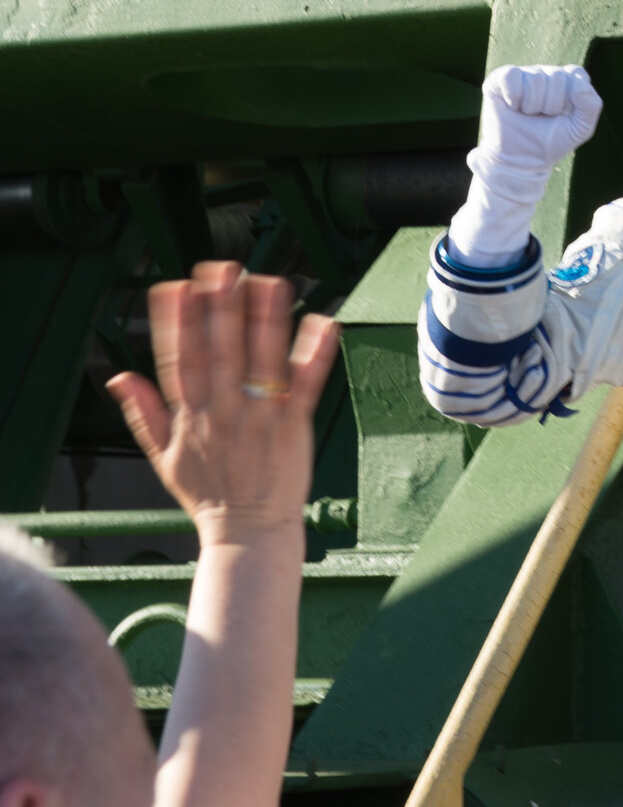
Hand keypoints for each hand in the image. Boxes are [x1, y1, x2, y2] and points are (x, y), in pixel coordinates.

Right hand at [108, 264, 336, 546]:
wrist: (248, 536)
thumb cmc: (208, 493)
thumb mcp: (164, 458)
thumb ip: (144, 412)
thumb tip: (117, 376)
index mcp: (191, 419)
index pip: (179, 364)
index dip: (175, 326)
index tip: (174, 287)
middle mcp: (224, 414)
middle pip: (221, 356)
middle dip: (220, 312)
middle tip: (222, 270)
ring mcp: (261, 420)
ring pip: (262, 364)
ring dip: (267, 323)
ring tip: (269, 283)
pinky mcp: (294, 427)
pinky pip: (305, 387)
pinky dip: (314, 356)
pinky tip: (323, 323)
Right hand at [477, 62, 603, 172]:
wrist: (520, 161)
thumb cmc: (551, 142)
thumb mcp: (579, 129)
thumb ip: (591, 106)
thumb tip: (580, 85)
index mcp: (567, 81)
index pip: (576, 74)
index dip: (571, 97)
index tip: (563, 114)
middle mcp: (545, 73)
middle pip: (556, 77)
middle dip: (550, 105)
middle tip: (541, 118)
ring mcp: (523, 75)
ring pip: (535, 78)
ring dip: (532, 105)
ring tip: (527, 115)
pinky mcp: (500, 79)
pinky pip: (511, 75)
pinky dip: (513, 95)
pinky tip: (513, 106)